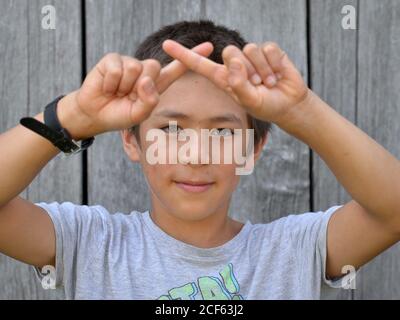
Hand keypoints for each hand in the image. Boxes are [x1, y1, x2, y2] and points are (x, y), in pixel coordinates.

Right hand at [58, 42, 213, 139]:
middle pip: (155, 66)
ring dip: (124, 86)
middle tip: (128, 96)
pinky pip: (118, 67)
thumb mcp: (138, 114)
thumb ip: (149, 101)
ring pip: (136, 68)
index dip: (191, 58)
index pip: (176, 69)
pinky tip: (107, 88)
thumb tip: (147, 81)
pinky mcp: (113, 60)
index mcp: (155, 85)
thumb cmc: (118, 115)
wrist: (94, 114)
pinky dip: (112, 82)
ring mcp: (128, 63)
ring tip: (117, 93)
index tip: (209, 47)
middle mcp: (144, 71)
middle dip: (141, 84)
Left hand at [162, 40, 308, 124]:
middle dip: (247, 70)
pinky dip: (275, 63)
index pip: (200, 65)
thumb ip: (239, 85)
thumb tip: (233, 62)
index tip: (166, 45)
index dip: (184, 55)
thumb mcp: (250, 102)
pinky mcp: (268, 51)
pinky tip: (278, 75)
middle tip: (258, 85)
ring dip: (263, 70)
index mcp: (225, 79)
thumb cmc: (267, 106)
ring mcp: (251, 57)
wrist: (289, 104)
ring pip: (250, 50)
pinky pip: (267, 48)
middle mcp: (235, 65)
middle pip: (230, 52)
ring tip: (269, 83)